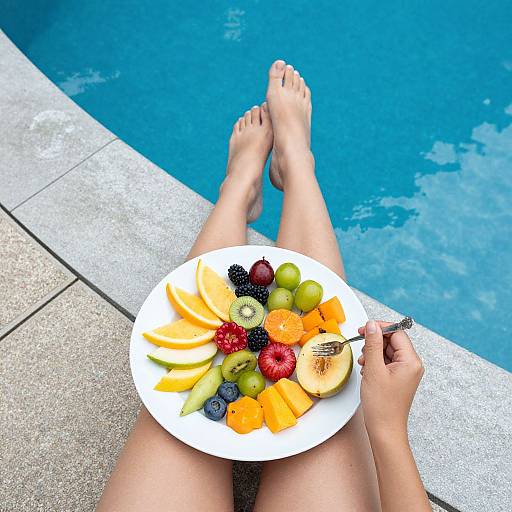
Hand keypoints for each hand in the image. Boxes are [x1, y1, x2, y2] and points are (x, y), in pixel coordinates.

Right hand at [358, 320, 423, 438]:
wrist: (385, 429)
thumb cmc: (382, 405)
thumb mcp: (373, 369)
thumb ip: (372, 344)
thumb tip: (372, 325)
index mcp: (411, 361)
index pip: (397, 332)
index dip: (380, 328)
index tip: (364, 329)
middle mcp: (412, 365)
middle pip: (393, 340)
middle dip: (375, 342)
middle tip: (361, 345)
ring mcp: (406, 372)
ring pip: (388, 350)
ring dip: (373, 352)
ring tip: (364, 363)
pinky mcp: (398, 378)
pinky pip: (387, 361)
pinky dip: (375, 361)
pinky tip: (367, 369)